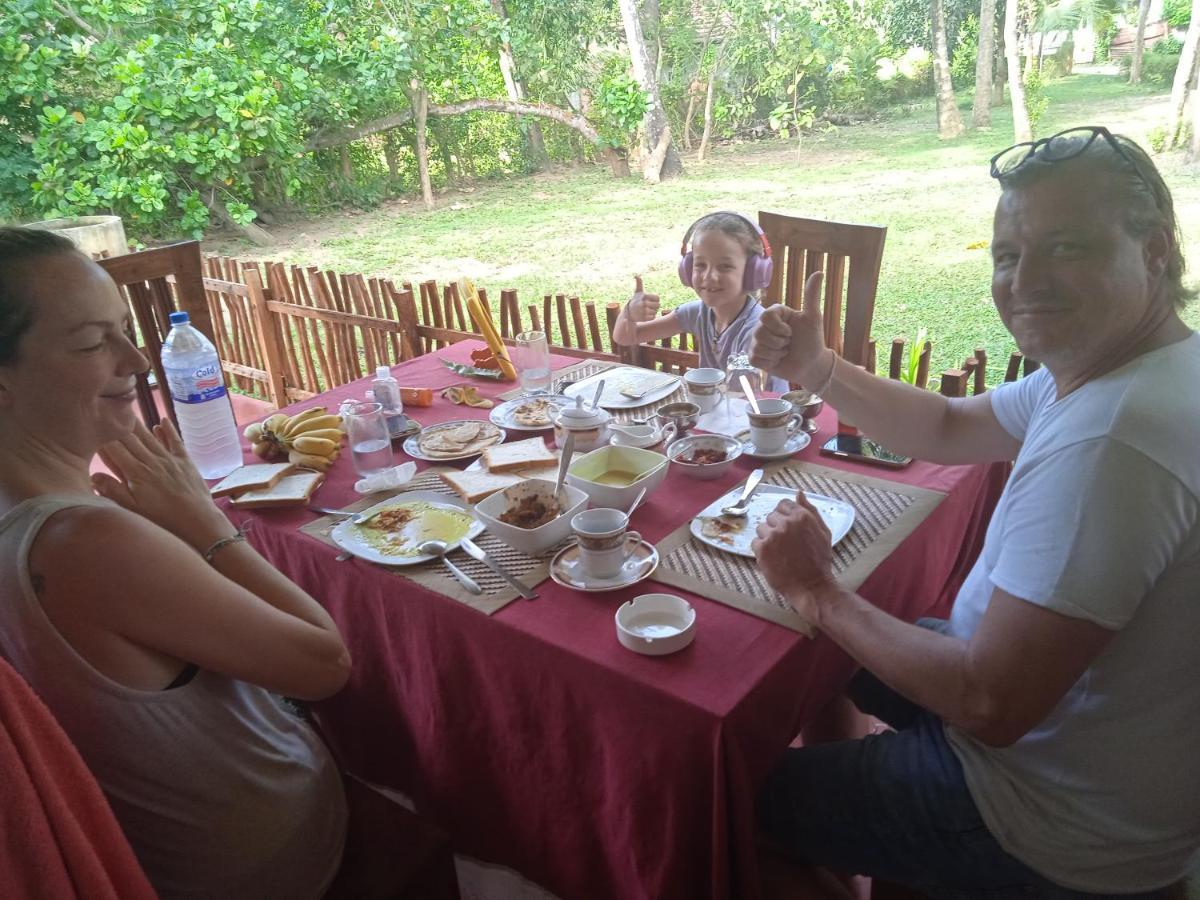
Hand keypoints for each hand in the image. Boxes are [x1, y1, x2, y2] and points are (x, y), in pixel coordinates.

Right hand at [93, 419, 234, 551]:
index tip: (93, 423)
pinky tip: (162, 421)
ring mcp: (169, 459)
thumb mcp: (133, 508)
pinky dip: (169, 430)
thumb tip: (93, 475)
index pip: (114, 448)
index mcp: (135, 471)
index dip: (102, 435)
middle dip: (118, 423)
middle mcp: (151, 460)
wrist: (197, 519)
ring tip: (129, 409)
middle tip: (109, 407)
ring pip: (150, 437)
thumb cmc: (162, 517)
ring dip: (139, 423)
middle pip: (131, 438)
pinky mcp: (185, 461)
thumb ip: (112, 490)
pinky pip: (175, 441)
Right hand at [627, 275, 660, 322]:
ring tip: (645, 311)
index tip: (649, 300)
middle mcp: (644, 303)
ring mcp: (644, 311)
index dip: (655, 300)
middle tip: (648, 306)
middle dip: (654, 306)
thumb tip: (636, 275)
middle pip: (658, 305)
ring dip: (652, 312)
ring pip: (655, 311)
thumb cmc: (636, 300)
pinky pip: (653, 317)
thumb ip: (639, 283)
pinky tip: (645, 315)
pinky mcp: (644, 318)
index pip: (658, 298)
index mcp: (644, 296)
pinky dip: (650, 317)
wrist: (629, 312)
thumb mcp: (637, 292)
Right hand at [749, 271, 829, 386]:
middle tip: (789, 344)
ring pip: (757, 347)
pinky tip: (777, 361)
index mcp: (775, 314)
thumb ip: (812, 296)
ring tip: (784, 352)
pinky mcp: (755, 357)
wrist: (811, 364)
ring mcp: (757, 341)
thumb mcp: (813, 318)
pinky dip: (769, 362)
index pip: (765, 317)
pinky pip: (755, 359)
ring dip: (776, 354)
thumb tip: (819, 273)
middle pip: (759, 333)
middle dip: (779, 342)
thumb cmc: (812, 340)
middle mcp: (763, 326)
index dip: (778, 328)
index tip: (790, 332)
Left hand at [751, 492, 838, 622]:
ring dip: (767, 539)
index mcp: (802, 516)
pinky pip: (755, 542)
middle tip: (786, 545)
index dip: (783, 516)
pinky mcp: (762, 549)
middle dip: (776, 528)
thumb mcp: (822, 531)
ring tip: (780, 552)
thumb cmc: (819, 560)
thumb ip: (810, 510)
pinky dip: (761, 551)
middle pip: (771, 517)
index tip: (787, 528)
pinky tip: (773, 559)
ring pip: (761, 529)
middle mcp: (786, 523)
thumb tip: (799, 493)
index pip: (782, 504)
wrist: (811, 585)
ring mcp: (773, 535)